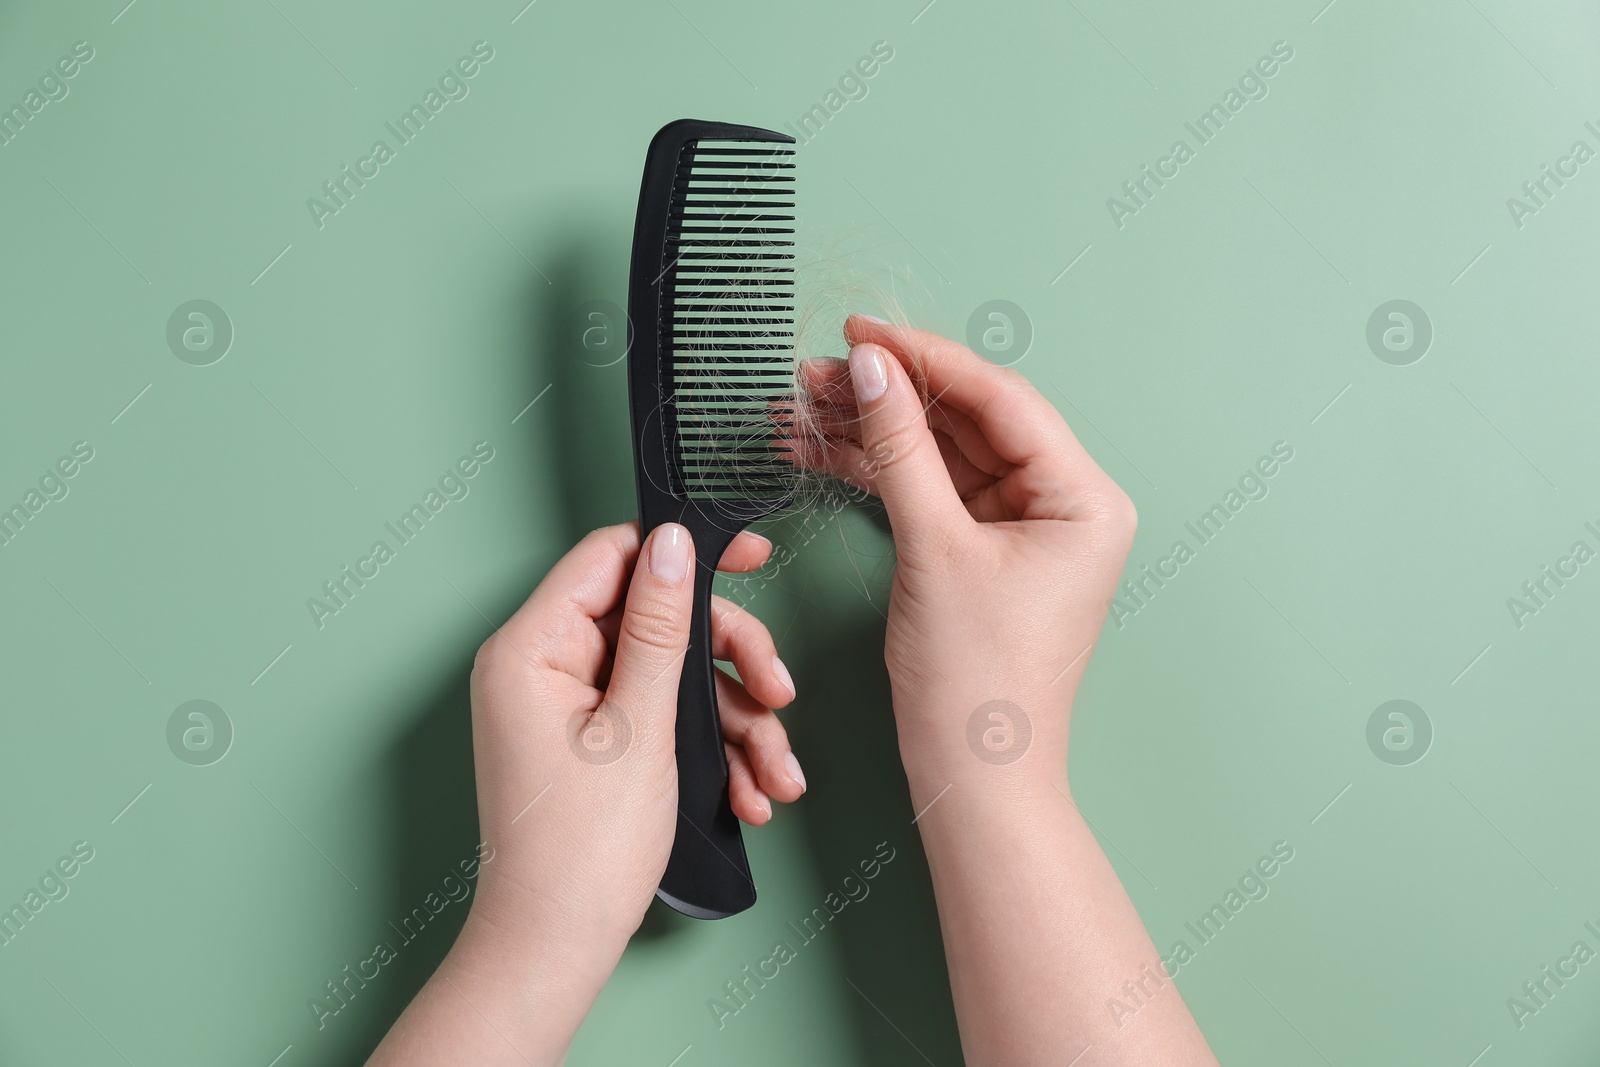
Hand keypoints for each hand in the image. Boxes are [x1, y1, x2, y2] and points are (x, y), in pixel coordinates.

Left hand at [368, 521, 803, 1064]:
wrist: (554, 950)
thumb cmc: (580, 852)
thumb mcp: (639, 727)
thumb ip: (660, 628)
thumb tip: (670, 545)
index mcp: (531, 649)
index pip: (610, 558)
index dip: (682, 552)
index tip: (749, 555)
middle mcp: (542, 668)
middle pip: (656, 620)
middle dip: (728, 660)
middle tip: (779, 690)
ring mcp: (566, 706)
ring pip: (671, 675)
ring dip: (734, 720)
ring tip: (776, 773)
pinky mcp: (591, 741)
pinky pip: (660, 718)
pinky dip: (709, 750)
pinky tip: (749, 791)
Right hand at [797, 317, 1137, 786]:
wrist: (973, 776)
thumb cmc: (975, 681)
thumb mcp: (933, 550)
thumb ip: (900, 450)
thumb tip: (872, 368)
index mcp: (1084, 499)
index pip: (1000, 400)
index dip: (925, 359)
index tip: (861, 332)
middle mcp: (1065, 505)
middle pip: (970, 421)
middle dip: (890, 397)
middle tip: (818, 373)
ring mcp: (1026, 530)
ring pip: (944, 455)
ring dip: (876, 433)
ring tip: (805, 408)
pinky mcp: (988, 554)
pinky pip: (934, 493)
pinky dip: (882, 474)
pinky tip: (827, 451)